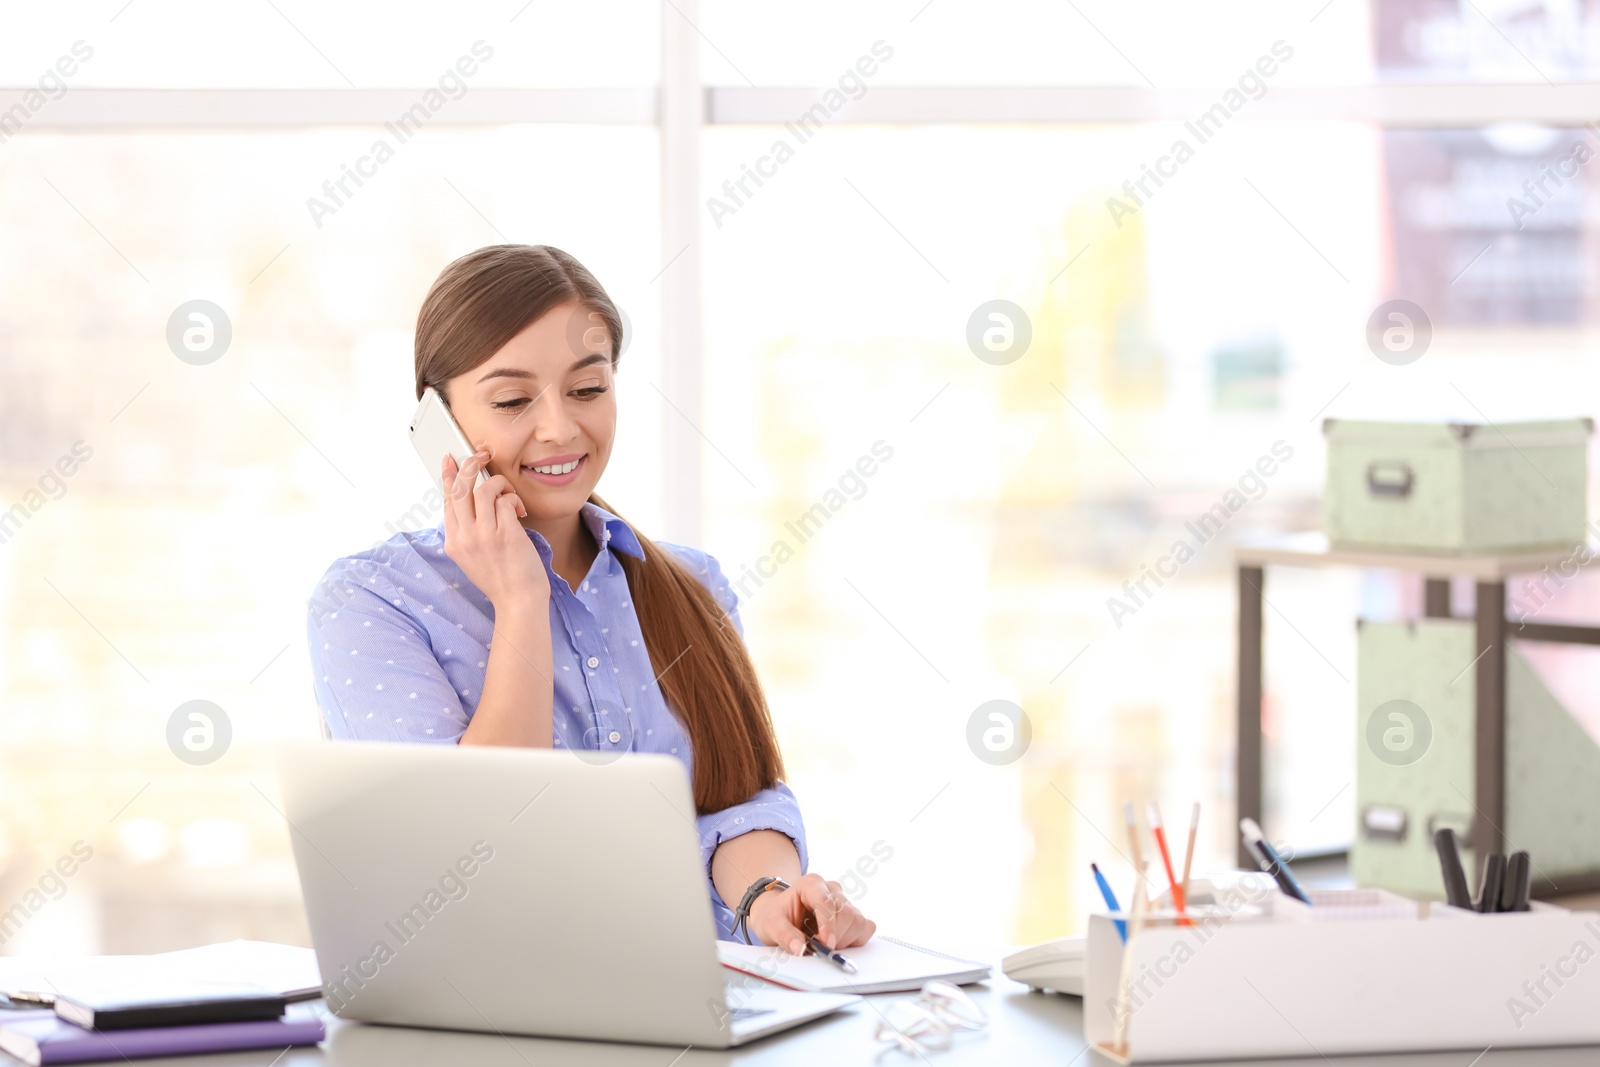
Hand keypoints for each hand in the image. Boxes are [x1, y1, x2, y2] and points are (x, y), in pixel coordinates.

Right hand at [441, 451, 548, 610]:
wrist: (519, 601)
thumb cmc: (501, 578)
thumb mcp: (472, 557)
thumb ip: (467, 532)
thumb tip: (471, 501)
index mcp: (453, 543)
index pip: (447, 501)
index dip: (449, 476)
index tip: (450, 459)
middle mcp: (464, 538)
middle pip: (460, 489)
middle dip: (470, 465)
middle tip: (482, 456)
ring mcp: (484, 536)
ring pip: (483, 490)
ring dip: (499, 485)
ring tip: (510, 495)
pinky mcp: (505, 534)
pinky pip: (505, 501)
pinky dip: (513, 500)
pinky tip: (519, 511)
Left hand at [747, 873, 875, 954]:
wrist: (780, 916)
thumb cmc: (776, 917)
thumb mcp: (770, 925)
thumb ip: (784, 936)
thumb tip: (800, 949)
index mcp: (811, 884)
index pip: (826, 902)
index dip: (829, 925)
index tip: (828, 945)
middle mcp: (832, 889)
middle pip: (846, 913)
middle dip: (835, 936)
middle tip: (818, 948)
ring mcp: (845, 901)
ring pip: (858, 921)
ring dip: (844, 940)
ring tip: (824, 944)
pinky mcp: (853, 915)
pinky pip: (866, 927)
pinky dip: (856, 940)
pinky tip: (838, 942)